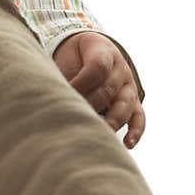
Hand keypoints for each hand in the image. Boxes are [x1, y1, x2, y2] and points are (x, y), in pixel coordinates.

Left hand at [52, 31, 145, 148]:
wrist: (87, 52)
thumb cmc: (72, 58)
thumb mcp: (67, 57)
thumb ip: (64, 75)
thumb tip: (55, 96)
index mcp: (103, 51)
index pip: (97, 67)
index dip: (81, 83)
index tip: (64, 94)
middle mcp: (120, 68)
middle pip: (108, 89)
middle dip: (90, 105)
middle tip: (74, 117)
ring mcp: (129, 86)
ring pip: (124, 105)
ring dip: (111, 120)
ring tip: (99, 132)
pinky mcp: (133, 103)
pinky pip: (139, 117)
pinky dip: (135, 131)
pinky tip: (128, 143)